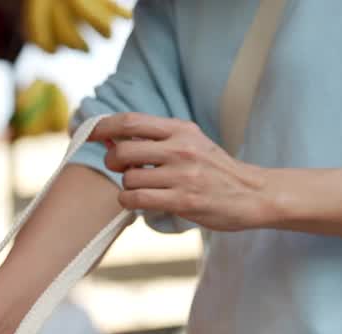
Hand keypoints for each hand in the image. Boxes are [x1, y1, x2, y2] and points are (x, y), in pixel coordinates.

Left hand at [90, 113, 270, 231]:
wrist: (253, 194)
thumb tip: (110, 138)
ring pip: (128, 179)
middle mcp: (181, 148)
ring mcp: (183, 174)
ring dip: (127, 187)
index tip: (88, 134)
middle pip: (122, 151)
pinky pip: (136, 199)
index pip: (130, 122)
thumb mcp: (189, 143)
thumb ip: (155, 139)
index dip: (102, 127)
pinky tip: (142, 202)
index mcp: (181, 129)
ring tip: (145, 188)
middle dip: (113, 162)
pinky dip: (130, 202)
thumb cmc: (213, 170)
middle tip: (121, 169)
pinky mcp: (183, 200)